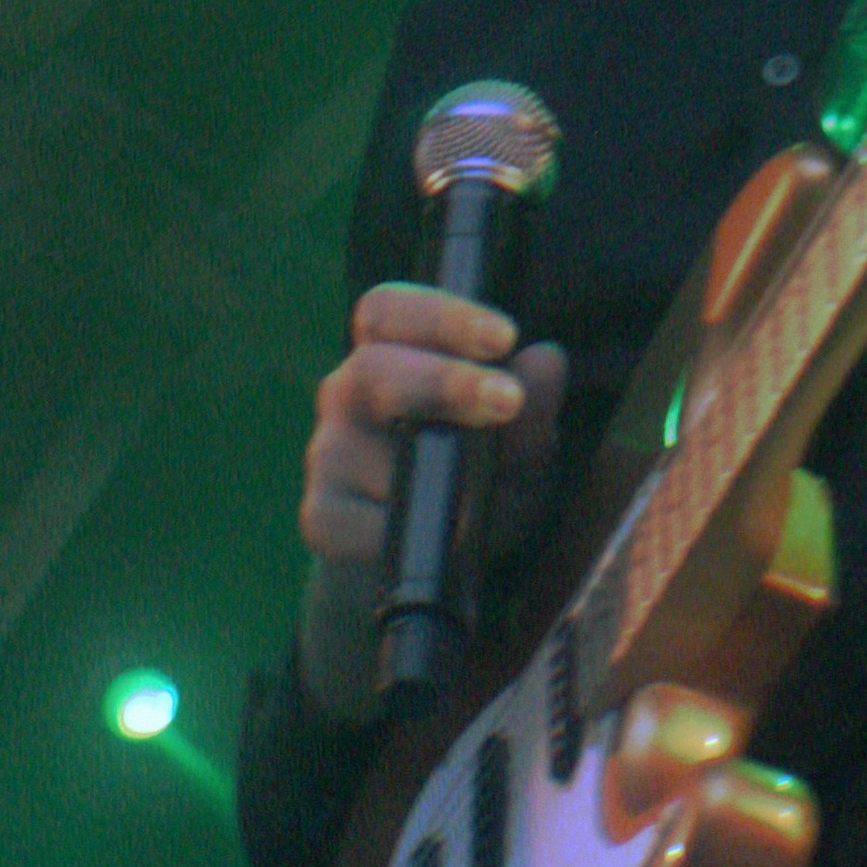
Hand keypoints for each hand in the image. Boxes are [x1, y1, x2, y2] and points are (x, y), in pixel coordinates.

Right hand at [296, 283, 565, 715]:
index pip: (390, 311)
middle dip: (444, 382)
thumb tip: (545, 362)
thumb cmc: (482, 473)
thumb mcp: (522, 442)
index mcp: (392, 351)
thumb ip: (534, 407)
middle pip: (374, 370)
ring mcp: (327, 453)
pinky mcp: (321, 515)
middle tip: (508, 401)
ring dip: (434, 472)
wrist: (436, 556)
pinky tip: (445, 534)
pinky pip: (359, 520)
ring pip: (366, 449)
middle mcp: (348, 392)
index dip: (443, 316)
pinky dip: (410, 528)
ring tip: (489, 496)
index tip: (506, 337)